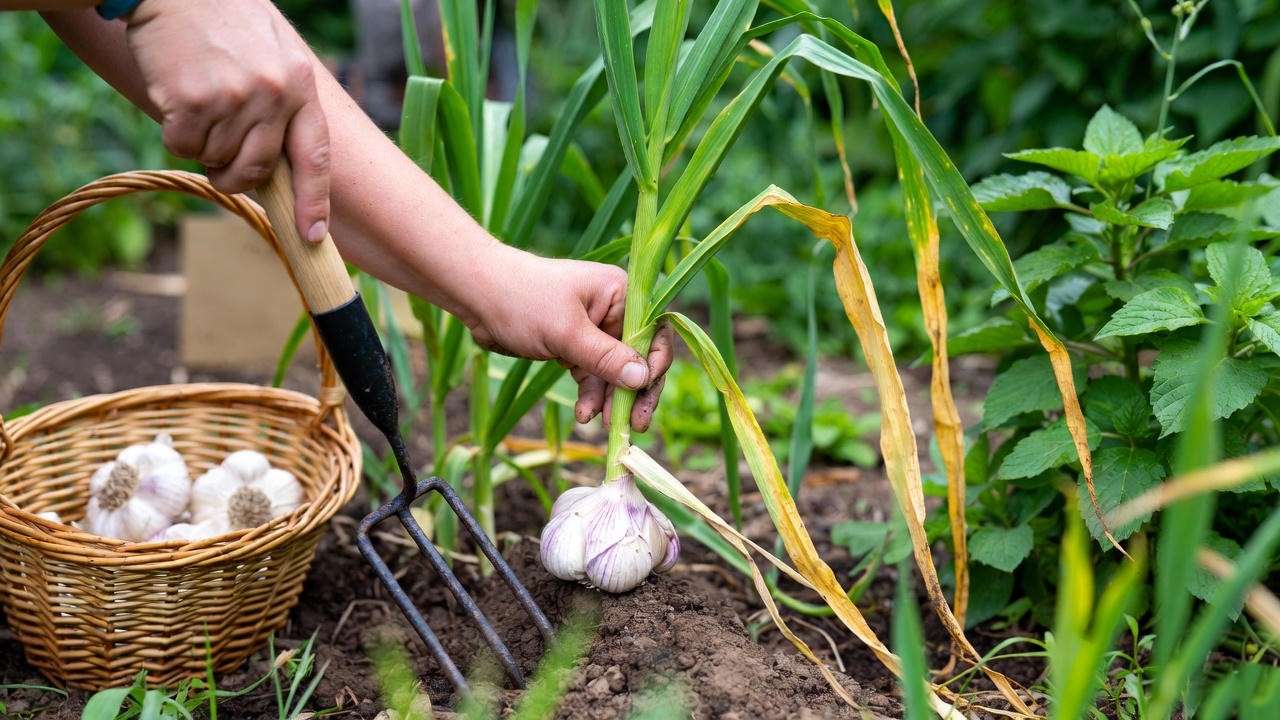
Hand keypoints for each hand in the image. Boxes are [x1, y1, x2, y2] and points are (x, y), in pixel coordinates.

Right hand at [124, 0, 329, 241]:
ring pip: (217, 160)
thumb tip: (279, 168)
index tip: (312, 236)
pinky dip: (176, 135)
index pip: (315, 156)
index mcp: (300, 85)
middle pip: (258, 170)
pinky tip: (177, 99)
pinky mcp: (194, 101)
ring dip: (202, 146)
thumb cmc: (224, 22)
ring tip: (199, 103)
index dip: (314, 201)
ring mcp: (235, 98)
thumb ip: (283, 103)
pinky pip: (184, 147)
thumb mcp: (274, 54)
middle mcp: (274, 94)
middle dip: (237, 177)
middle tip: (221, 165)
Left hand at [461, 246, 672, 431]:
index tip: (643, 394)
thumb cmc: (521, 300)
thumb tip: (643, 378)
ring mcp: (594, 331)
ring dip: (610, 399)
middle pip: (638, 357)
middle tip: (634, 424)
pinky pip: (593, 376)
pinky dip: (590, 396)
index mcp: (621, 293)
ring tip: (601, 424)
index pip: (654, 332)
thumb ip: (605, 358)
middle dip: (634, 391)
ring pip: (614, 373)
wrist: (476, 297)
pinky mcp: (575, 347)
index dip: (655, 365)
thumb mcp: (566, 332)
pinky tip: (583, 415)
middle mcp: (613, 310)